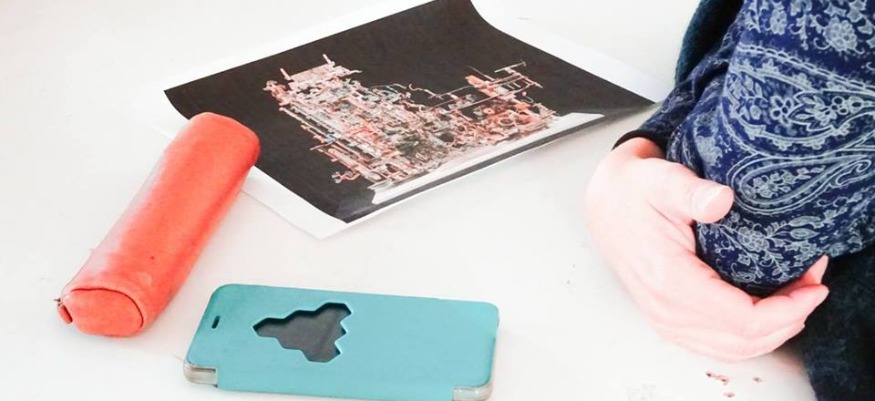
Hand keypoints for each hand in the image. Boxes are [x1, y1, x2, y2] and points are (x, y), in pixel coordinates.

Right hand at [584, 138, 828, 361]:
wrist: (606, 203)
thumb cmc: (633, 192)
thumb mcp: (661, 179)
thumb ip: (690, 191)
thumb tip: (721, 200)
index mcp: (668, 280)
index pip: (742, 319)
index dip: (788, 308)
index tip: (813, 282)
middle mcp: (665, 310)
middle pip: (745, 341)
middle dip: (790, 316)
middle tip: (813, 282)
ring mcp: (666, 321)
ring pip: (735, 349)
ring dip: (774, 329)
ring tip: (797, 295)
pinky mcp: (670, 321)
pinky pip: (720, 346)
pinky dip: (752, 336)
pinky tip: (770, 310)